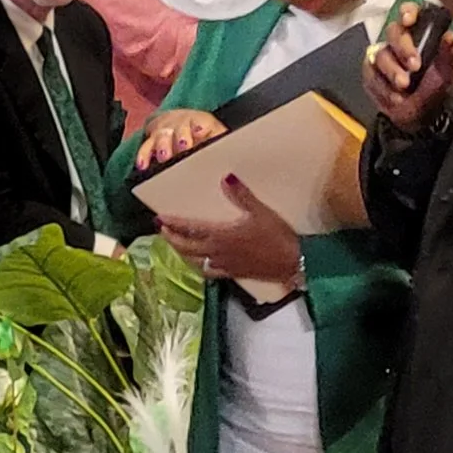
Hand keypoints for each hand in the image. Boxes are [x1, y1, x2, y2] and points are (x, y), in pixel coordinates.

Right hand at [137, 109, 224, 171]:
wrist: (183, 125)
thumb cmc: (204, 136)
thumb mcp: (217, 137)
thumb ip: (222, 145)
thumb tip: (232, 166)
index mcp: (202, 122)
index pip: (201, 121)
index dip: (200, 125)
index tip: (200, 130)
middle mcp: (181, 123)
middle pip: (179, 127)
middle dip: (180, 136)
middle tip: (183, 146)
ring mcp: (165, 130)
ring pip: (162, 135)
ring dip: (163, 145)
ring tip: (164, 156)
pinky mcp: (152, 140)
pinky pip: (146, 147)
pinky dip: (144, 155)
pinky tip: (143, 165)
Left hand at [157, 177, 302, 285]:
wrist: (293, 261)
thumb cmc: (277, 236)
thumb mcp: (261, 212)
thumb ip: (242, 196)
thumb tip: (226, 178)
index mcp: (221, 235)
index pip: (190, 229)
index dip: (173, 224)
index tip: (160, 218)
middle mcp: (218, 252)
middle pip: (186, 247)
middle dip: (172, 238)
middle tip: (162, 230)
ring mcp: (225, 265)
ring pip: (195, 261)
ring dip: (182, 253)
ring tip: (176, 245)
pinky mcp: (234, 273)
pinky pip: (210, 272)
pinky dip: (200, 267)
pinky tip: (199, 264)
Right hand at [365, 2, 452, 134]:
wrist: (421, 116)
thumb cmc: (435, 87)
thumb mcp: (447, 71)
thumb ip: (447, 53)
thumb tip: (449, 36)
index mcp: (419, 34)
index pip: (410, 12)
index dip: (408, 11)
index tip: (409, 20)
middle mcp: (398, 41)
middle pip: (393, 32)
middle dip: (403, 48)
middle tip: (414, 65)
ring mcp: (382, 56)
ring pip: (380, 55)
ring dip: (393, 71)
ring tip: (404, 86)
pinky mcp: (370, 74)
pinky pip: (371, 75)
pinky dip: (383, 87)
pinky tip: (395, 96)